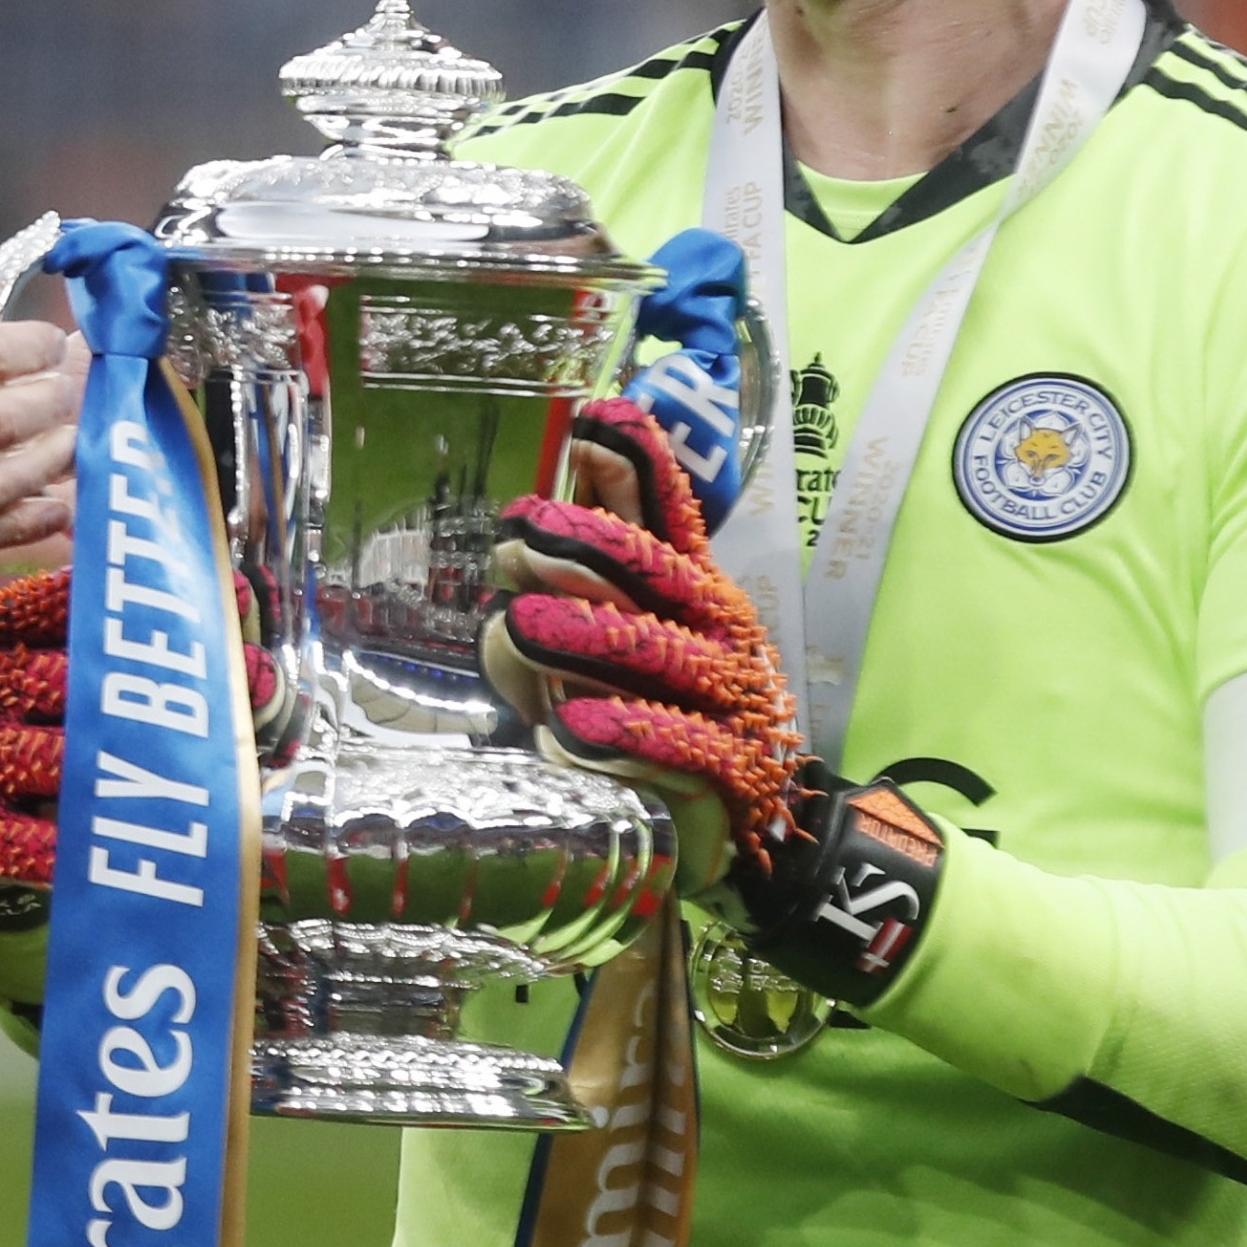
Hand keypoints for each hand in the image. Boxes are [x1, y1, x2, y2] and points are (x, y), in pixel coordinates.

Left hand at [479, 399, 802, 895]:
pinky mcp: (729, 774)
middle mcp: (717, 632)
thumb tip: (524, 527)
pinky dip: (624, 738)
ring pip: (661, 657)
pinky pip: (681, 750)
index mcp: (691, 590)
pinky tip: (568, 732)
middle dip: (586, 547)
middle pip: (656, 576)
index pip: (670, 515)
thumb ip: (576, 583)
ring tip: (521, 628)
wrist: (725, 823)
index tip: (594, 424)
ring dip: (587, 639)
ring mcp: (729, 701)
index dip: (637, 467)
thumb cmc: (648, 715)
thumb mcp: (606, 638)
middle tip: (517, 536)